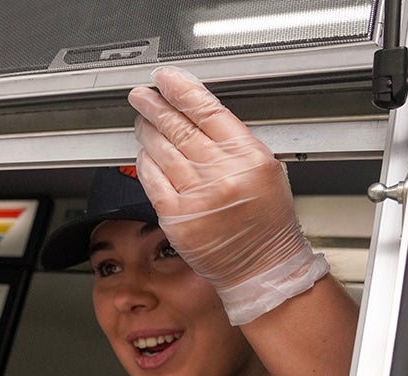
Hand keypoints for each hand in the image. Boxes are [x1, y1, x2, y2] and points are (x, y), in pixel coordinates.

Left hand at [128, 66, 328, 324]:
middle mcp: (222, 174)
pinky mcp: (176, 218)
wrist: (261, 266)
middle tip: (142, 96)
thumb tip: (195, 114)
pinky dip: (145, 164)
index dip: (181, 91)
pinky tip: (144, 154)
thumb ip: (232, 142)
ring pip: (161, 151)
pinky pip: (152, 181)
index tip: (166, 79)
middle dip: (155, 107)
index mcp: (248, 156)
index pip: (207, 111)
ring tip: (143, 121)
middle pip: (179, 128)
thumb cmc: (265, 221)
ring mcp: (196, 197)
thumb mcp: (265, 169)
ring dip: (148, 132)